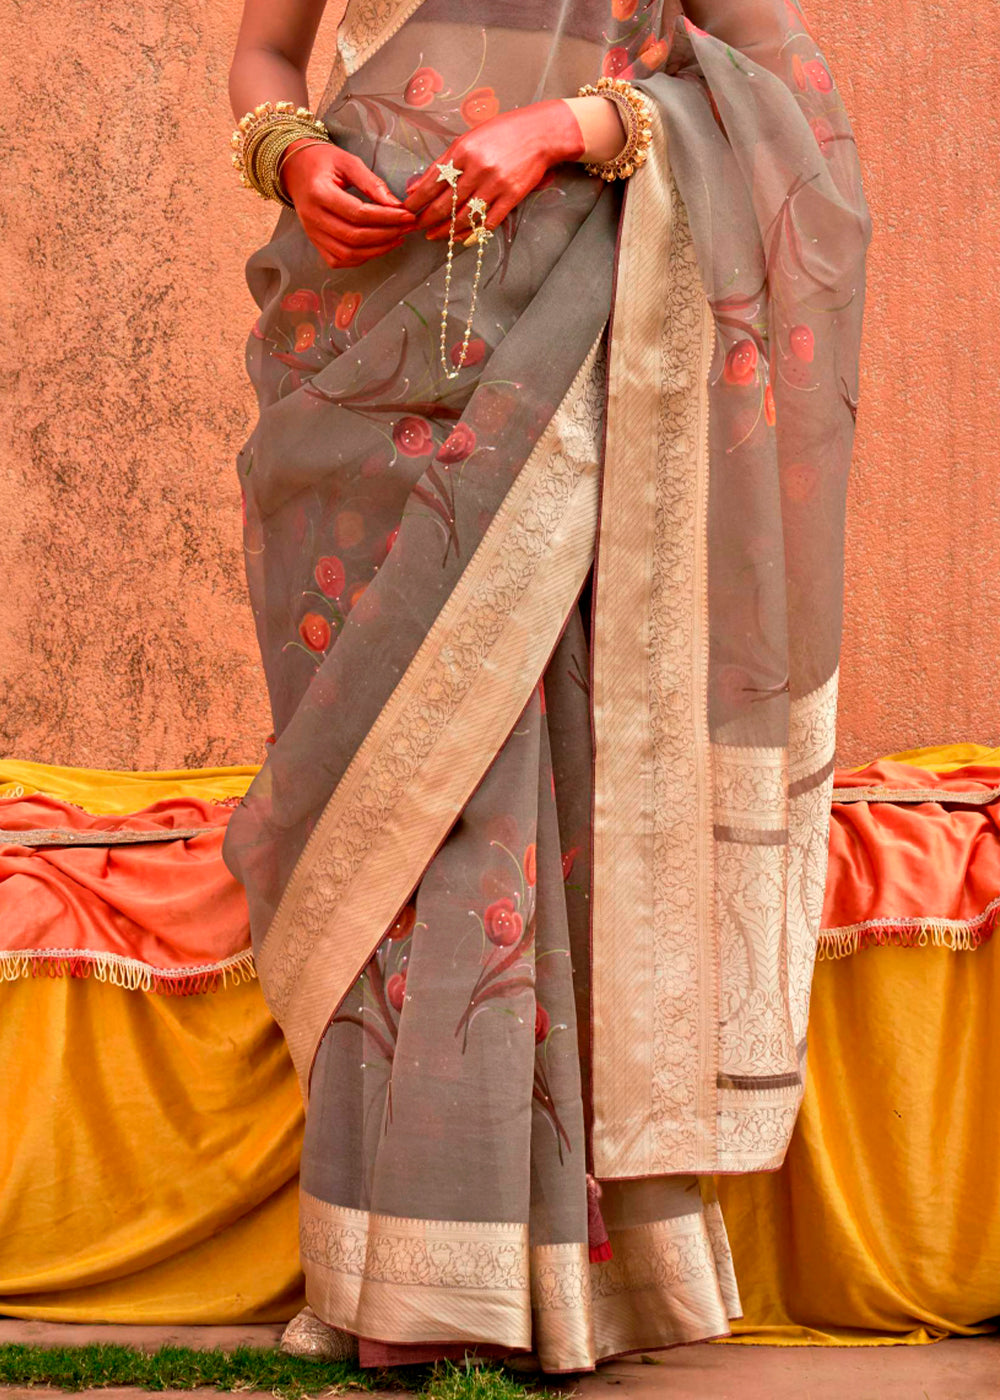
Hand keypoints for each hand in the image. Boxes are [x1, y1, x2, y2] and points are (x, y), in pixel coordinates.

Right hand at [280, 138, 416, 268]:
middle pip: (354, 237)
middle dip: (386, 235)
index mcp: (318, 193)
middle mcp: (312, 217)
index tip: (407, 215)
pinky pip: (339, 260)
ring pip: (348, 254)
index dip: (386, 217)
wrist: (295, 169)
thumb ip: (371, 182)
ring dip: (377, 250)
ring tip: (397, 238)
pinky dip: (361, 258)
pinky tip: (378, 247)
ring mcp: (312, 233)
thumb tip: (396, 204)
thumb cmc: (323, 162)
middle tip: (407, 228)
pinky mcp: (315, 242)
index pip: (358, 213)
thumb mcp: (347, 161)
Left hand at [403, 99, 584, 240]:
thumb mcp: (468, 139)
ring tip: (434, 236)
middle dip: (427, 219)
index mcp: (463, 151)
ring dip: (446, 230)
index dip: (417, 201)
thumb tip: (416, 187)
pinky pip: (488, 222)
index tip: (406, 211)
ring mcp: (496, 185)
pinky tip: (460, 239)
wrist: (540, 133)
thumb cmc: (502, 133)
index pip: (432, 183)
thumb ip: (443, 163)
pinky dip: (472, 233)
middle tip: (416, 228)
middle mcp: (478, 169)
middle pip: (446, 204)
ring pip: (465, 217)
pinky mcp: (511, 197)